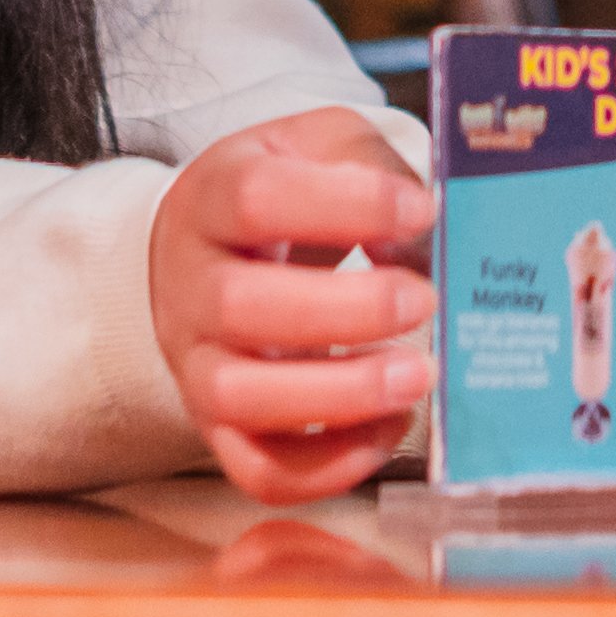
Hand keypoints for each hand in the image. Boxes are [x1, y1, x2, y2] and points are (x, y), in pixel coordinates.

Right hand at [153, 110, 434, 506]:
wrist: (201, 256)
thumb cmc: (276, 195)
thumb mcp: (314, 145)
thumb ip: (366, 162)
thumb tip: (415, 224)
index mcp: (209, 199)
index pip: (255, 198)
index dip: (346, 205)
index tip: (421, 209)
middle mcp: (190, 287)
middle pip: (241, 306)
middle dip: (348, 311)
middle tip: (425, 300)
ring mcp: (197, 366)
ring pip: (242, 400)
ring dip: (341, 396)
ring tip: (418, 375)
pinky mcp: (221, 430)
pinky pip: (260, 471)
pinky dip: (331, 466)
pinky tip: (389, 425)